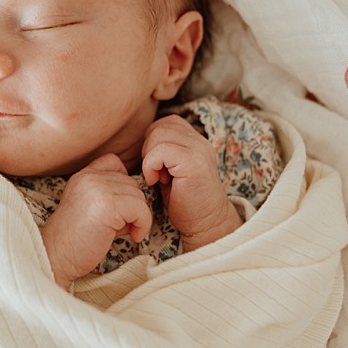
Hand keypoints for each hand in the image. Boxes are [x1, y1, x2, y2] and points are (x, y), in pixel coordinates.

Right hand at [40, 154, 152, 289]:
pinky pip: (141, 210)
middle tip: (122, 226)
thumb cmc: (74, 240)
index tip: (120, 205)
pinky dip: (143, 224)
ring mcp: (98, 189)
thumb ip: (111, 198)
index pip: (113, 162)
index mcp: (83, 176)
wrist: (55, 256)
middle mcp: (89, 177)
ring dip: (138, 216)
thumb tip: (139, 201)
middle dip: (132, 206)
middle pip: (131, 182)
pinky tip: (133, 236)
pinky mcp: (108, 205)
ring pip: (138, 196)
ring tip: (125, 231)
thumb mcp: (90, 209)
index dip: (124, 182)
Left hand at [142, 115, 240, 251]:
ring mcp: (199, 150)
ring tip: (158, 177)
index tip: (157, 166)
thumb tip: (142, 141)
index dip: (153, 141)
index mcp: (195, 140)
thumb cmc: (184, 201)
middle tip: (155, 173)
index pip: (166, 122)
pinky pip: (161, 150)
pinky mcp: (194, 162)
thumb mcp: (171, 170)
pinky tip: (156, 182)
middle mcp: (200, 140)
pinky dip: (151, 165)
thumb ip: (162, 152)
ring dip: (150, 157)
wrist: (205, 224)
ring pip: (159, 134)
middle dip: (149, 149)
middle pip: (160, 126)